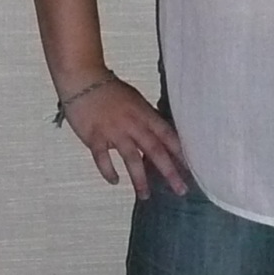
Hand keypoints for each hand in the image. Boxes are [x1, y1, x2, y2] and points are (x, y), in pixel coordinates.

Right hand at [62, 78, 188, 196]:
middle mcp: (132, 123)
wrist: (82, 78)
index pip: (167, 135)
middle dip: (169, 171)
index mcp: (144, 113)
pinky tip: (115, 181)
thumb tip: (160, 140)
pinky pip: (102, 158)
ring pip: (131, 158)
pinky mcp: (94, 136)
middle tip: (180, 190)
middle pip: (155, 150)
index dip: (180, 152)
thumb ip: (146, 120)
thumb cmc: (109, 91)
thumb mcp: (135, 101)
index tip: (191, 169)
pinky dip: (109, 171)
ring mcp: (113, 131)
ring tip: (145, 195)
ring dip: (140, 179)